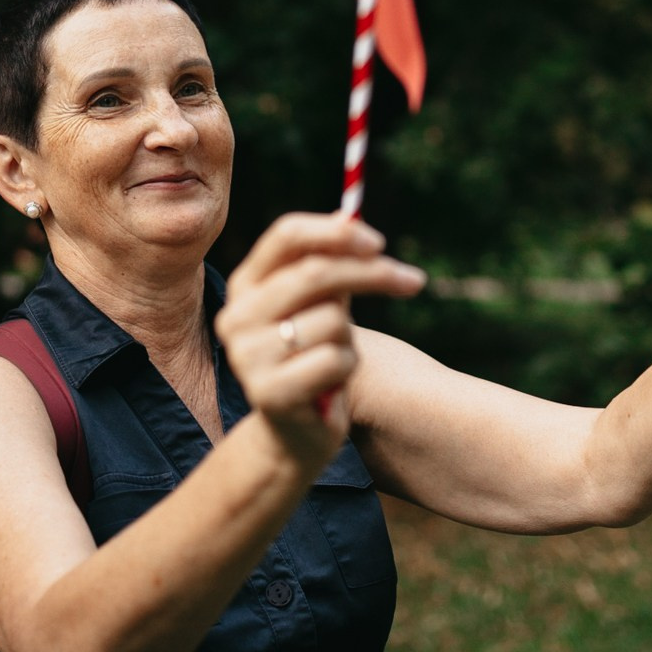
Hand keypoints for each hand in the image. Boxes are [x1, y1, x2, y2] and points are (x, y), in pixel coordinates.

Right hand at [217, 213, 427, 466]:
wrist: (291, 436)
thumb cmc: (310, 357)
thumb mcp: (316, 305)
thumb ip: (327, 263)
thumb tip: (349, 214)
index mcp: (245, 285)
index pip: (286, 235)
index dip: (336, 233)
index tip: (379, 243)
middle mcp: (237, 316)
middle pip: (316, 272)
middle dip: (373, 273)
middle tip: (414, 281)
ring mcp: (248, 356)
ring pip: (332, 320)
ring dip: (351, 338)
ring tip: (335, 358)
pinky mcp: (269, 393)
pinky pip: (335, 360)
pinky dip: (347, 369)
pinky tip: (331, 384)